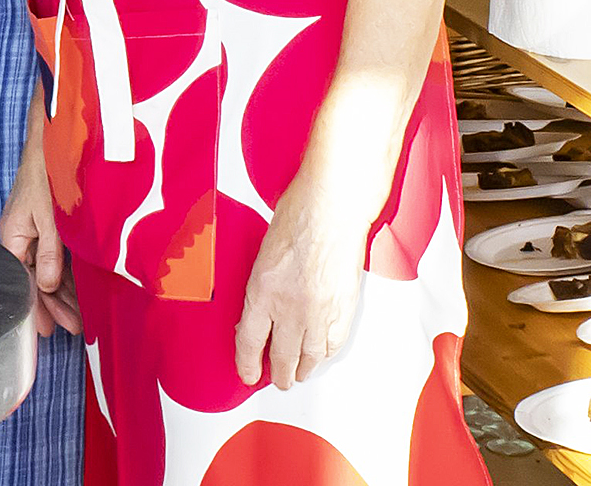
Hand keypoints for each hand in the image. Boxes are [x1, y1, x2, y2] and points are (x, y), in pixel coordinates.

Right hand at [0, 143, 78, 336]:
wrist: (54, 141)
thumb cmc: (46, 174)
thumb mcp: (49, 217)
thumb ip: (50, 253)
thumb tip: (47, 286)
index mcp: (13, 237)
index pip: (23, 282)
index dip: (38, 307)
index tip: (50, 331)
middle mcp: (22, 237)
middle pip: (35, 279)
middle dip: (55, 305)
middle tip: (75, 328)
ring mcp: (36, 231)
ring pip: (48, 270)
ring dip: (64, 292)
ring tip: (81, 316)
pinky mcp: (50, 225)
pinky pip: (57, 257)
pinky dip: (68, 274)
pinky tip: (81, 289)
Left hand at [235, 171, 369, 389]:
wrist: (332, 210)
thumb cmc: (295, 219)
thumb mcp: (262, 255)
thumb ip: (261, 287)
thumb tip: (260, 314)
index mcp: (261, 292)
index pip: (248, 341)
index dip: (247, 363)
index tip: (247, 374)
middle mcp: (289, 309)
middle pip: (281, 356)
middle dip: (277, 374)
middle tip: (276, 380)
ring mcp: (319, 313)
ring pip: (309, 356)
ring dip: (302, 368)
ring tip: (297, 374)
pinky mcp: (343, 310)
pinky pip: (332, 344)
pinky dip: (324, 354)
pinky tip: (318, 356)